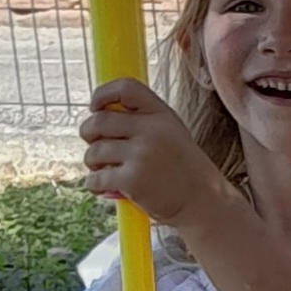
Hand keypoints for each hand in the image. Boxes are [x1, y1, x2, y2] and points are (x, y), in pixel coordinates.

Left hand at [79, 79, 219, 227]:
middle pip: (99, 121)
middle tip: (96, 147)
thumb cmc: (182, 169)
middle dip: (88, 134)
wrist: (203, 203)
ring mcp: (142, 155)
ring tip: (106, 171)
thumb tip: (98, 114)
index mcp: (162, 115)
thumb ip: (143, 120)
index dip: (103, 94)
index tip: (95, 108)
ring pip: (94, 151)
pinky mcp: (132, 179)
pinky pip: (95, 178)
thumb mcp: (171, 133)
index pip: (126, 88)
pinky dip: (95, 185)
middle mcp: (152, 131)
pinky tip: (107, 188)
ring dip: (93, 163)